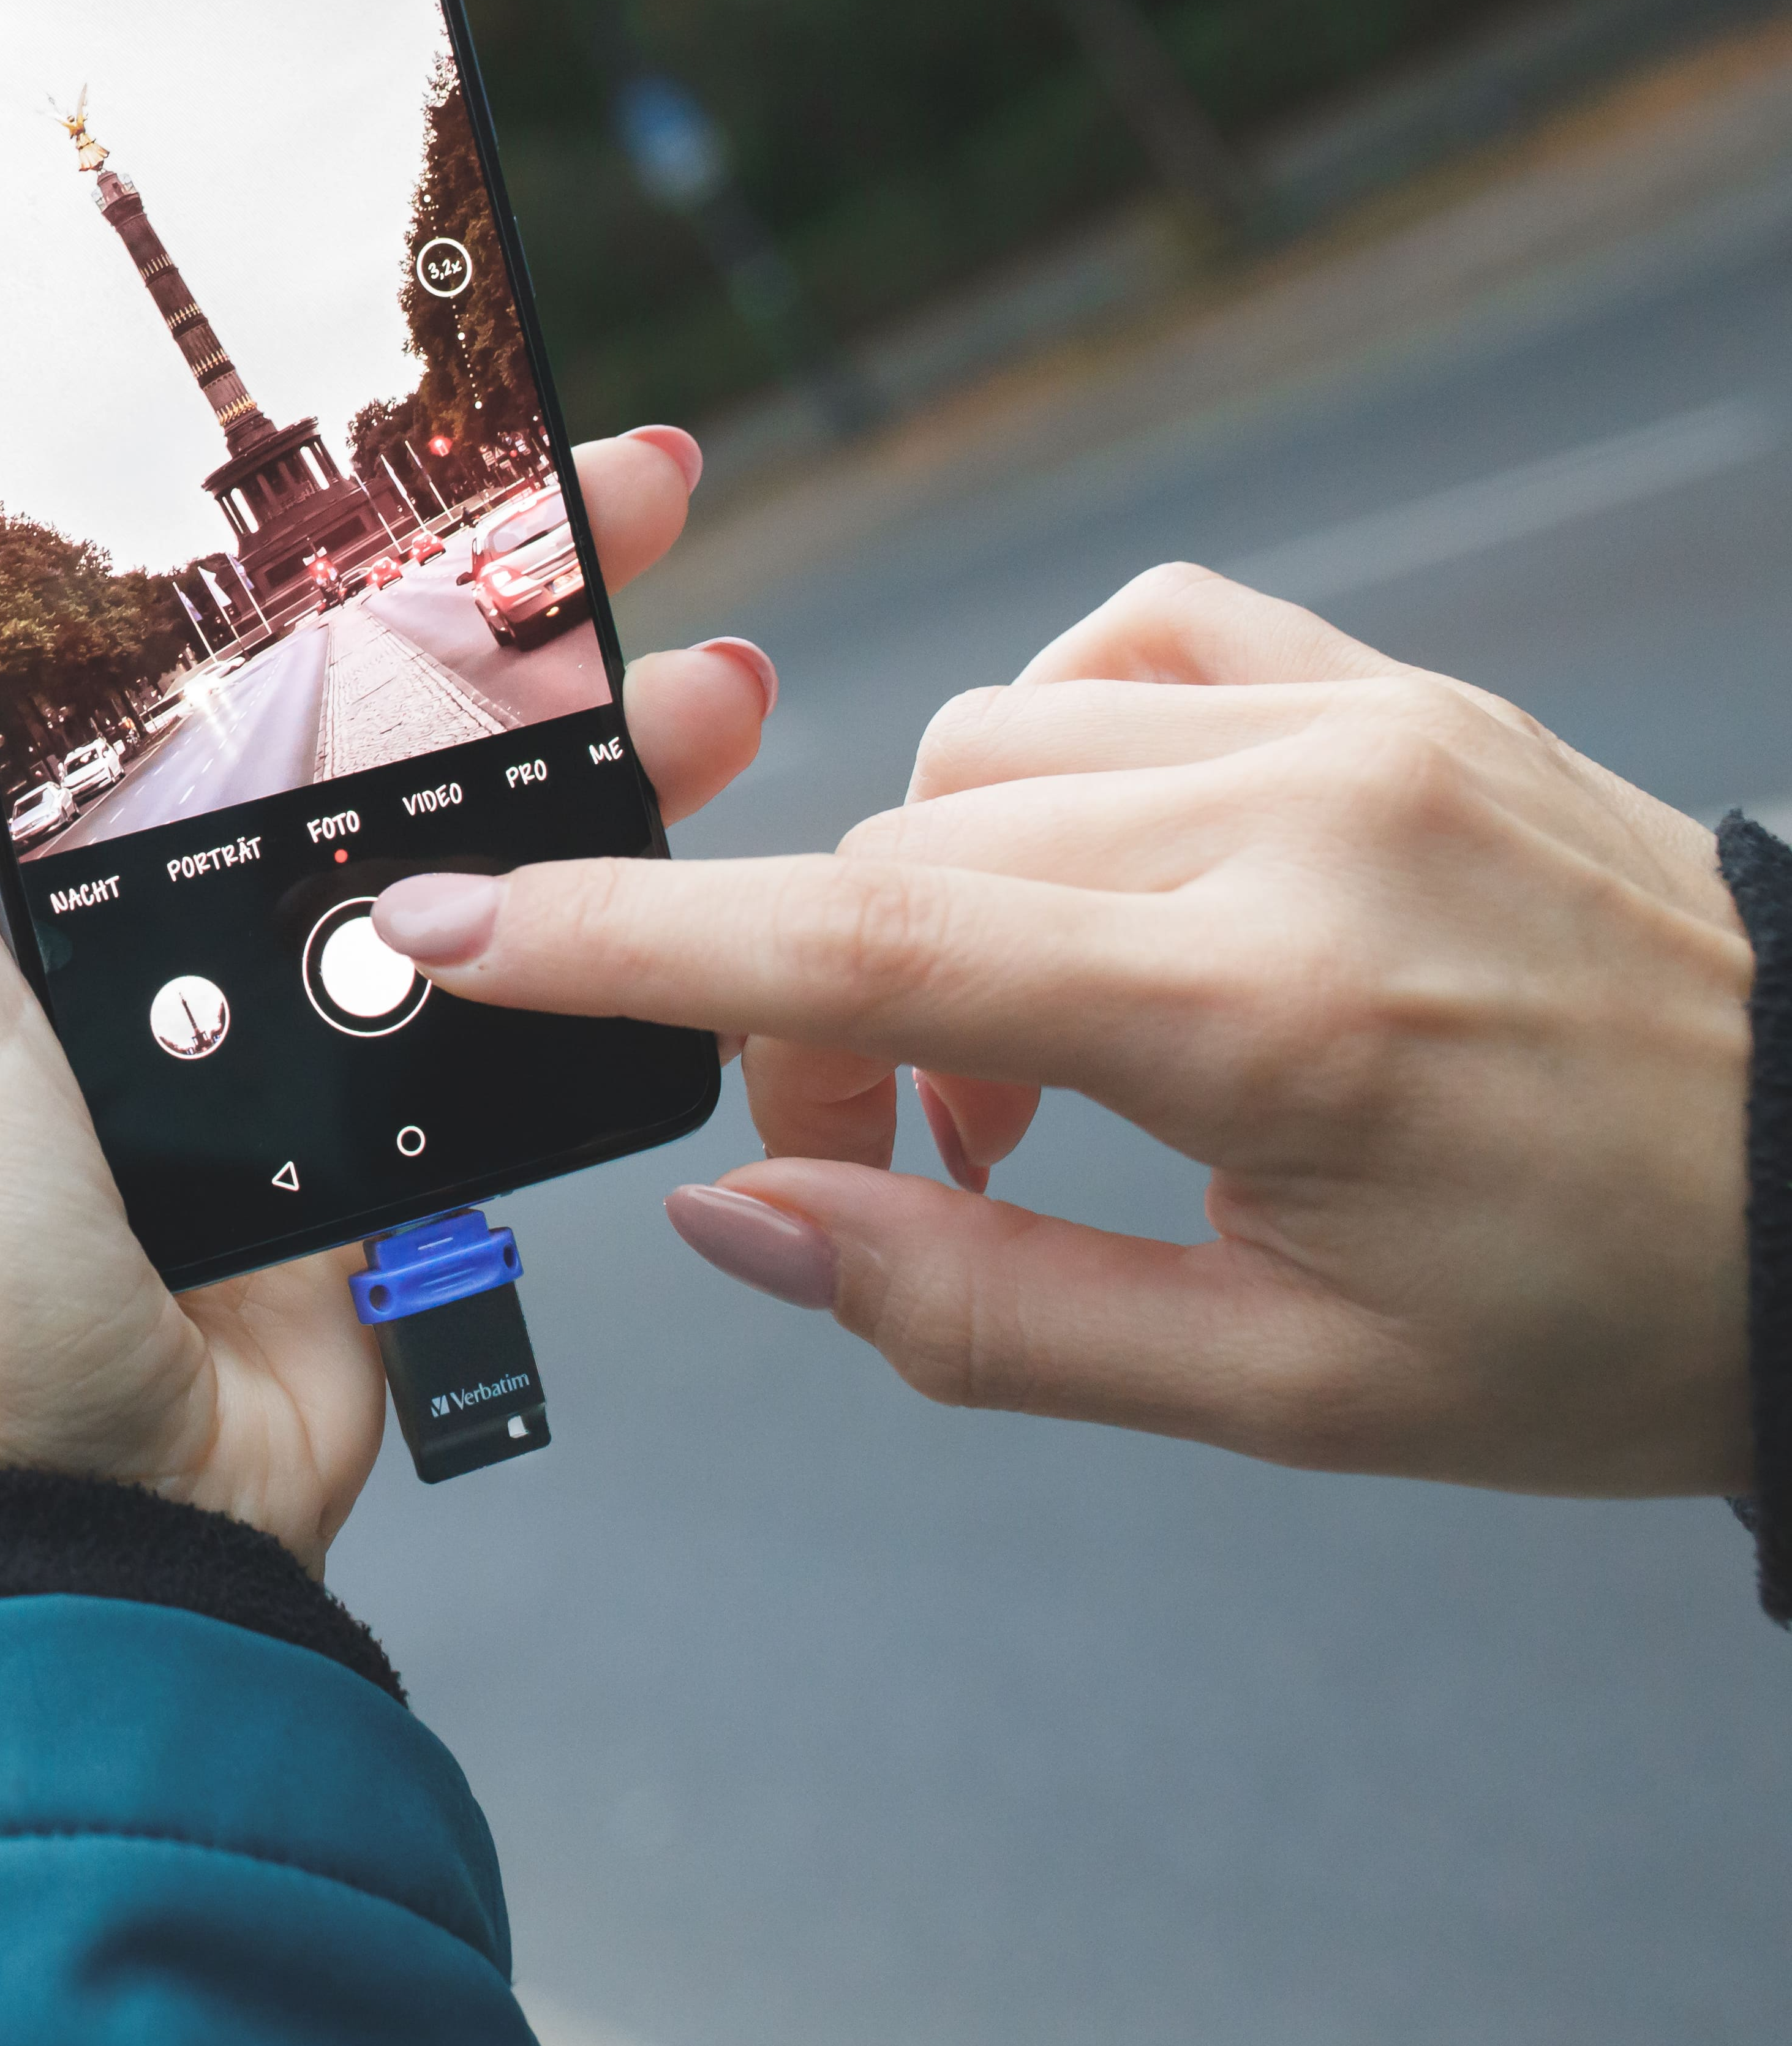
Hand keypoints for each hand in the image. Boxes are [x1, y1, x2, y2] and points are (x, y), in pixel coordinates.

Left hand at [0, 429, 777, 1573]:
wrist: (107, 1497)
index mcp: (24, 859)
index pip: (161, 635)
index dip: (265, 525)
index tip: (376, 415)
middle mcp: (154, 907)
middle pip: (342, 691)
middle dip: (484, 581)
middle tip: (616, 479)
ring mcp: (283, 999)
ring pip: (457, 804)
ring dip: (588, 712)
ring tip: (700, 648)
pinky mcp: (393, 1097)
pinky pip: (519, 955)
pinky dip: (614, 875)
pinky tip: (694, 791)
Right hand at [375, 563, 1754, 1495]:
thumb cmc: (1603, 1318)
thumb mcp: (1290, 1391)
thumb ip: (980, 1309)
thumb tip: (740, 1214)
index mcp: (1273, 1018)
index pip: (866, 944)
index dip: (622, 940)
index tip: (443, 926)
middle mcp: (1302, 825)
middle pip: (905, 860)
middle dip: (831, 1015)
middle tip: (900, 1156)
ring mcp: (1356, 726)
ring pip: (985, 759)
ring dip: (943, 908)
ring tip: (1035, 1060)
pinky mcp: (1395, 683)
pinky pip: (1124, 653)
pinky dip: (1051, 757)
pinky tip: (1103, 879)